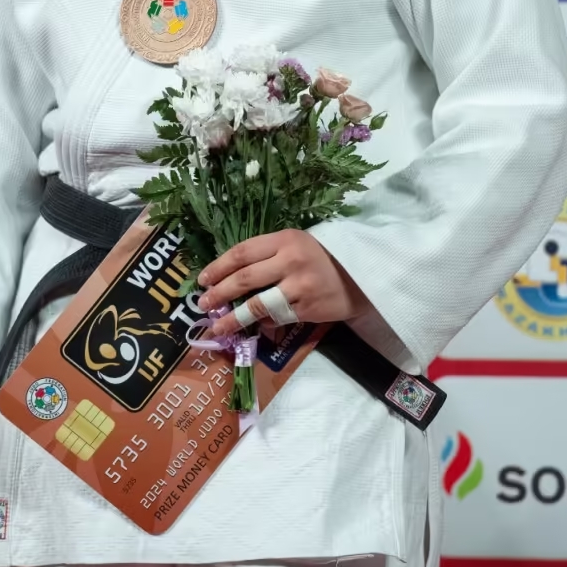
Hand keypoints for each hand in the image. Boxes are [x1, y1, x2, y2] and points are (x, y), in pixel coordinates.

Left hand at [196, 229, 370, 336]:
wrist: (363, 275)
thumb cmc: (324, 258)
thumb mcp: (297, 244)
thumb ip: (268, 255)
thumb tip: (231, 276)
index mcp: (285, 239)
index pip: (242, 252)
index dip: (218, 266)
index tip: (202, 279)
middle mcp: (290, 260)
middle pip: (244, 278)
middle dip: (219, 292)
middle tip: (203, 304)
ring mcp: (299, 286)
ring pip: (257, 304)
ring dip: (233, 317)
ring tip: (217, 326)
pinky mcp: (307, 309)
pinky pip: (276, 318)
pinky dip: (261, 324)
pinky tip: (250, 328)